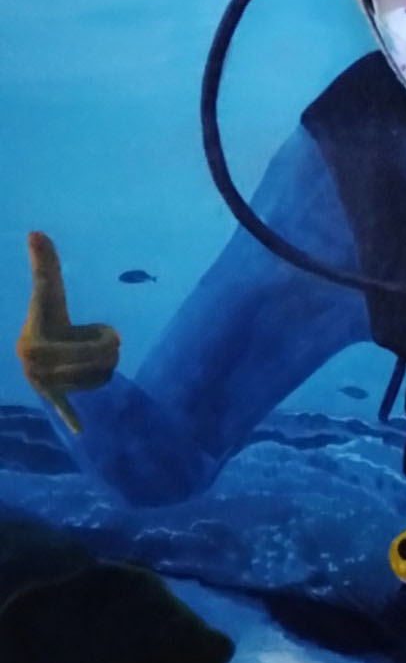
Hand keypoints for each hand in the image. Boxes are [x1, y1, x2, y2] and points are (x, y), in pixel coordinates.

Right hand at [15, 232, 120, 433]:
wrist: (36, 344)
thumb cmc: (48, 314)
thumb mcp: (49, 292)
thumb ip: (44, 264)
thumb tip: (35, 231)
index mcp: (35, 345)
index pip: (91, 349)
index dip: (105, 340)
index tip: (114, 335)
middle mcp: (36, 371)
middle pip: (99, 366)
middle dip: (108, 352)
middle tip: (103, 343)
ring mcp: (44, 386)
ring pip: (98, 382)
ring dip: (103, 368)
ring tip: (90, 359)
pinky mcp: (54, 399)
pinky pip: (64, 409)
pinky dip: (72, 418)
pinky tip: (82, 431)